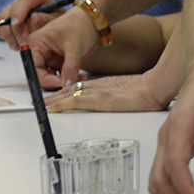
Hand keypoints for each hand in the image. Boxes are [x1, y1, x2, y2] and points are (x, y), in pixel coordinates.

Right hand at [0, 0, 56, 45]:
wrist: (49, 27)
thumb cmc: (55, 21)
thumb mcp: (56, 20)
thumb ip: (47, 19)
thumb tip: (33, 18)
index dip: (18, 10)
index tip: (16, 23)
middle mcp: (22, 1)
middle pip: (10, 12)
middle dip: (16, 31)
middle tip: (24, 44)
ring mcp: (11, 9)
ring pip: (1, 20)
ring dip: (9, 36)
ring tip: (20, 46)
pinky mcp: (4, 19)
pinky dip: (2, 35)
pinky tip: (14, 43)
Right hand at [18, 2, 101, 88]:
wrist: (92, 20)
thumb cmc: (79, 25)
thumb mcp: (74, 47)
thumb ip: (70, 68)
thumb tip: (67, 86)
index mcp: (37, 44)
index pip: (34, 69)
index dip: (46, 80)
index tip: (62, 84)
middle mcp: (40, 51)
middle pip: (42, 75)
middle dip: (57, 82)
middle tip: (71, 85)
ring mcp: (50, 57)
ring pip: (53, 77)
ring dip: (65, 81)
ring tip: (80, 80)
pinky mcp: (60, 61)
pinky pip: (62, 75)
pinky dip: (70, 78)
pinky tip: (82, 77)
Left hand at [46, 72, 170, 112]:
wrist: (154, 87)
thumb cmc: (146, 91)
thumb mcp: (127, 93)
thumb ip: (117, 96)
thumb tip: (115, 101)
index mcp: (102, 85)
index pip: (77, 87)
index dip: (63, 93)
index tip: (53, 97)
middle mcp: (96, 86)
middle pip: (69, 90)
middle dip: (53, 96)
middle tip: (39, 101)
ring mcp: (96, 92)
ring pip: (68, 95)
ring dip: (53, 100)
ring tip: (40, 105)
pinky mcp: (99, 99)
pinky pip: (75, 101)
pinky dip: (62, 104)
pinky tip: (53, 109)